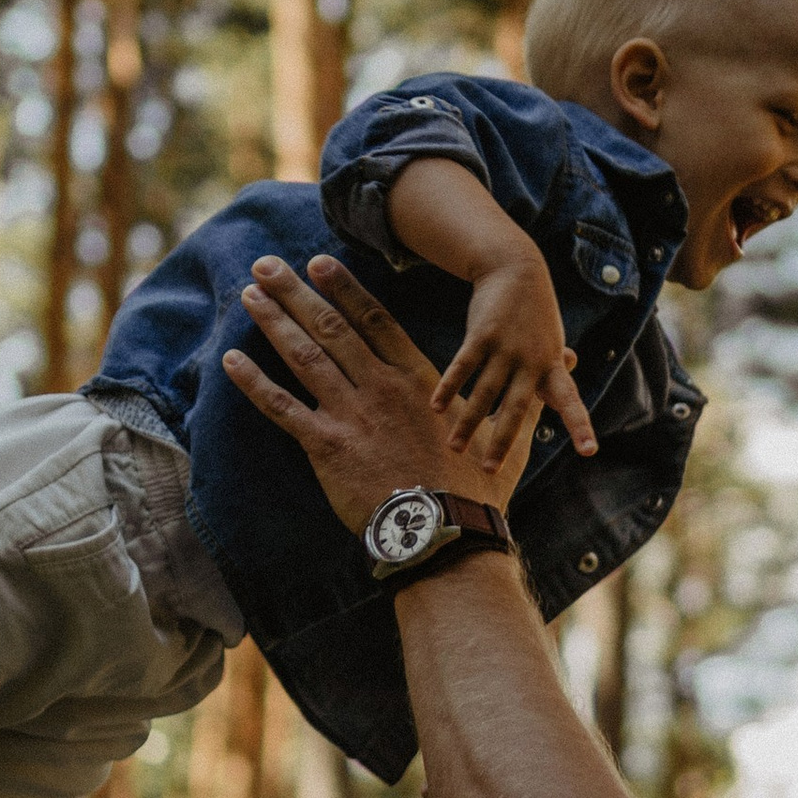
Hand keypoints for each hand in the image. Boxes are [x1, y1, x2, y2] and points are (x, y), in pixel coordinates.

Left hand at [223, 256, 534, 535]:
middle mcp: (379, 387)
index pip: (374, 320)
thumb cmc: (479, 491)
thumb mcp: (511, 433)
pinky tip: (230, 359)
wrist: (447, 534)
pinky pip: (281, 408)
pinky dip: (253, 382)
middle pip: (331, 326)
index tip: (318, 263)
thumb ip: (524, 394)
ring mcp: (351, 414)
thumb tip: (567, 363)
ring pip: (304, 355)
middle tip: (266, 263)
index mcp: (417, 379)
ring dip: (273, 321)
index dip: (344, 289)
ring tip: (249, 294)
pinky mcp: (326, 446)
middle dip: (295, 291)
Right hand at [436, 252, 598, 463]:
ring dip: (467, 422)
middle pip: (515, 408)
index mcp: (553, 367)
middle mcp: (531, 361)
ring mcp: (506, 348)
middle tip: (490, 470)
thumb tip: (569, 384)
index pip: (571, 401)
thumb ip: (557, 367)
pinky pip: (463, 367)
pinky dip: (449, 387)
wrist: (517, 269)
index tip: (589, 451)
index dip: (580, 426)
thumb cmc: (536, 314)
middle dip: (501, 440)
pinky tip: (435, 407)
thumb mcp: (552, 341)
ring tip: (454, 448)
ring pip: (484, 392)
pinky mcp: (482, 335)